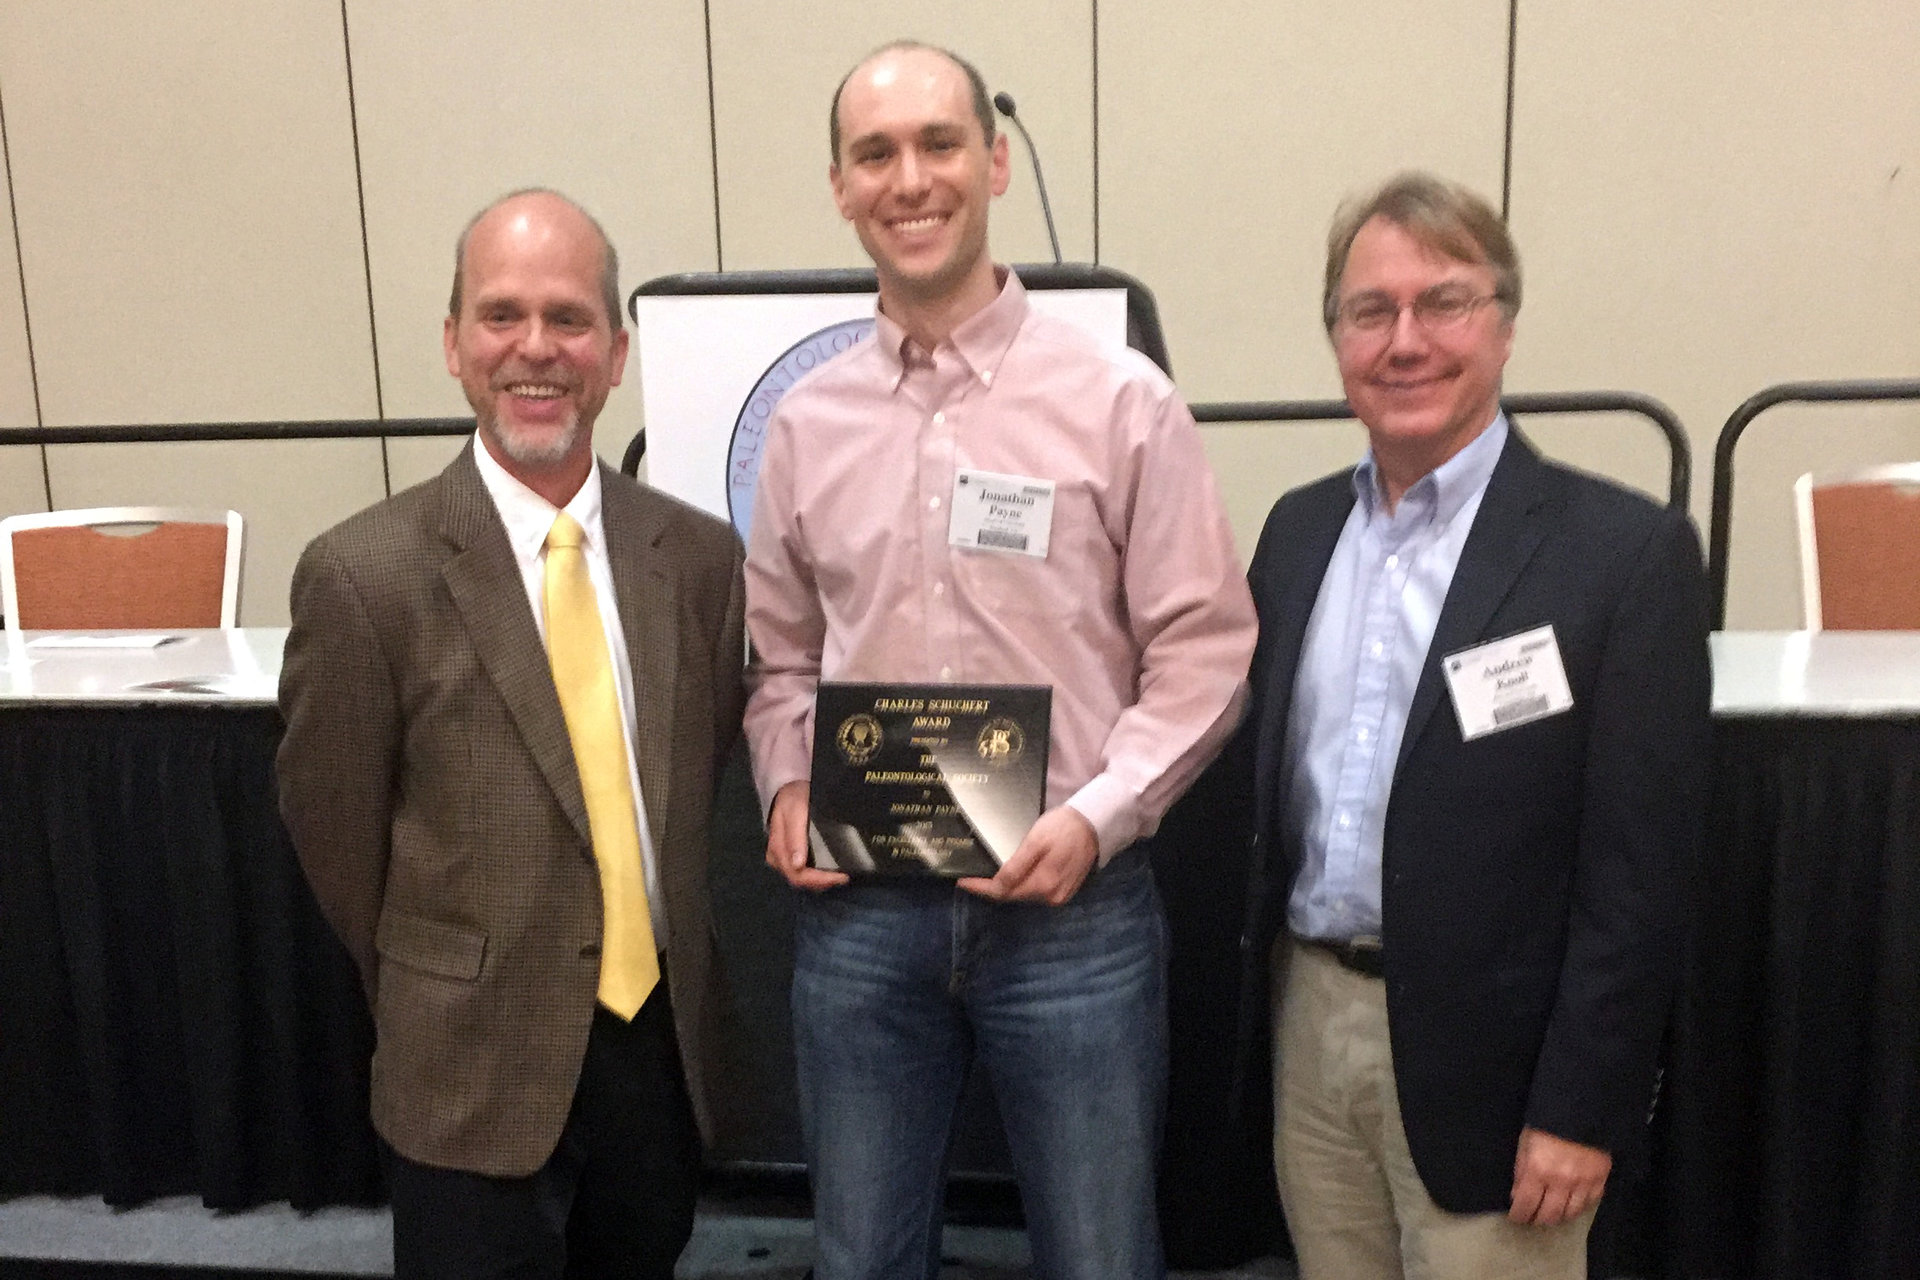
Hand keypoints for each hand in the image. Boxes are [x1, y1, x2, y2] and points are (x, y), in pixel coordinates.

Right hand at [764, 780, 846, 890]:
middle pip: (799, 880)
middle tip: (844, 877)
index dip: (820, 880)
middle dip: (822, 883)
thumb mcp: (795, 812)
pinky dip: (817, 874)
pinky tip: (829, 870)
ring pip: (801, 879)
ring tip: (839, 875)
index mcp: (778, 849)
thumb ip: (795, 838)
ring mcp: (783, 858)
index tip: (841, 876)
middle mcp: (778, 858)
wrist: (788, 788)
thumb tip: (798, 864)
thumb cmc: (793, 799)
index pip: (797, 875)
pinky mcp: (789, 855)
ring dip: (820, 881)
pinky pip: (802, 872)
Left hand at [958, 805, 1098, 904]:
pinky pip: (1035, 891)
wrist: (1094, 823)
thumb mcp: (1036, 841)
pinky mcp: (1063, 891)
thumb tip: (997, 885)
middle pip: (1012, 895)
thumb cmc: (1063, 827)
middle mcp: (1050, 897)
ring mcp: (1058, 896)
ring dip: (1005, 886)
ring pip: (1023, 894)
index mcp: (1043, 885)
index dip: (980, 888)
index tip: (961, 881)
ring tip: (987, 875)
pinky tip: (1012, 875)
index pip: (1003, 892)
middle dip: (991, 887)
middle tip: (971, 876)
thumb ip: (1017, 866)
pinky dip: (1021, 884)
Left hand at [1509, 1127, 1609, 1224]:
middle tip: (1534, 1218)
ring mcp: (1583, 1182)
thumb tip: (1517, 1194)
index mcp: (1537, 1170)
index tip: (1516, 1217)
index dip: (1519, 1215)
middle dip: (1538, 1219)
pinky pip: (1590, 1203)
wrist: (1582, 1109)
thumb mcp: (1525, 1142)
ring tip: (1552, 1214)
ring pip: (1571, 1213)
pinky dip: (1580, 1207)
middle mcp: (1560, 1181)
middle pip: (1549, 1215)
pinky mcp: (1601, 1179)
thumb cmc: (1547, 1122)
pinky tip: (1572, 1204)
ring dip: (1559, 1216)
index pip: (1525, 1204)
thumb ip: (1521, 1169)